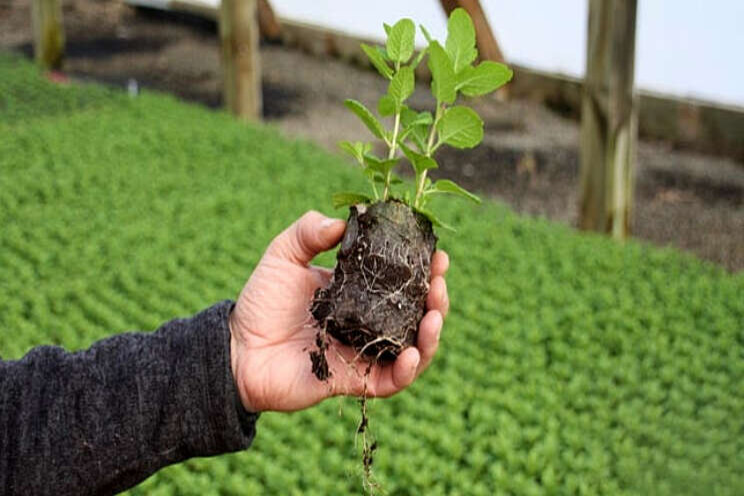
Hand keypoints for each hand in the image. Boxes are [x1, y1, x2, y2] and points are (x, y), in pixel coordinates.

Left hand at [229, 211, 449, 412]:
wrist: (237, 349)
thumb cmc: (261, 302)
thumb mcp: (283, 255)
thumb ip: (308, 232)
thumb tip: (342, 221)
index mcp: (359, 293)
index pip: (402, 280)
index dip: (424, 269)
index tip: (438, 254)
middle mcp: (369, 322)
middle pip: (416, 314)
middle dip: (436, 299)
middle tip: (438, 284)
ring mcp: (364, 352)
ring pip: (413, 348)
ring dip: (431, 334)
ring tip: (434, 316)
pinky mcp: (354, 381)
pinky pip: (390, 381)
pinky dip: (407, 370)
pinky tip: (411, 353)